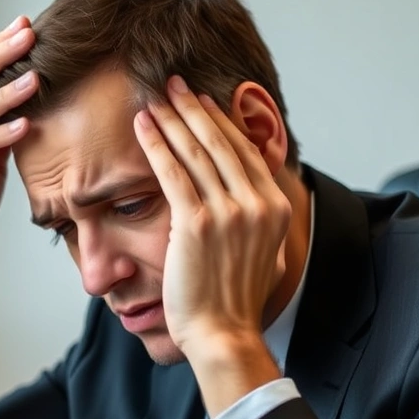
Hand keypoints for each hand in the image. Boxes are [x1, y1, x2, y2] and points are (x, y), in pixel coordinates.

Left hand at [133, 76, 288, 384]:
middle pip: (220, 143)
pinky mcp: (196, 224)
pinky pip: (173, 173)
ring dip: (172, 120)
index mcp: (275, 208)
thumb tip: (259, 203)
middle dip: (194, 109)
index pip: (245, 152)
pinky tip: (143, 127)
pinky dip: (156, 145)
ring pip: (195, 152)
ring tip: (155, 98)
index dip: (221, 123)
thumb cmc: (236, 301)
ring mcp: (228, 212)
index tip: (203, 104)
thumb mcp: (268, 255)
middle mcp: (256, 204)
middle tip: (175, 85)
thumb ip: (264, 223)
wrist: (224, 334)